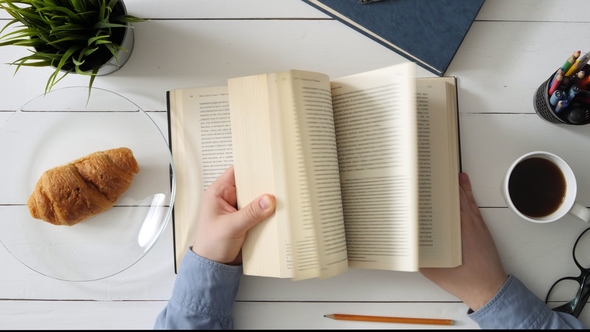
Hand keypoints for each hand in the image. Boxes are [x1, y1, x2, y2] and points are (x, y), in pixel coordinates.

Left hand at [192, 165, 275, 265]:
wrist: (214, 267)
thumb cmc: (212, 245)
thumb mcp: (231, 227)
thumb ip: (250, 213)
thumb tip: (268, 199)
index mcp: (219, 192)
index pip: (237, 171)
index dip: (251, 166)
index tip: (268, 163)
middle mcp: (229, 198)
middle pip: (250, 184)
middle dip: (264, 184)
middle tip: (281, 181)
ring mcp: (239, 209)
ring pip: (257, 198)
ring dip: (268, 199)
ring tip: (284, 194)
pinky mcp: (248, 219)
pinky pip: (261, 211)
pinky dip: (269, 211)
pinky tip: (280, 210)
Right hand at [420, 173, 507, 311]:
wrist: (489, 289)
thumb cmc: (464, 281)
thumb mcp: (435, 271)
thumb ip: (419, 257)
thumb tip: (403, 245)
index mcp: (458, 230)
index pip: (447, 203)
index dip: (438, 191)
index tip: (428, 179)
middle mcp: (468, 223)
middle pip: (456, 197)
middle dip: (445, 185)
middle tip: (434, 171)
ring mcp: (476, 225)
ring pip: (465, 200)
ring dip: (457, 187)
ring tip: (448, 172)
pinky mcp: (481, 229)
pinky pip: (473, 206)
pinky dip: (468, 195)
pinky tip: (463, 187)